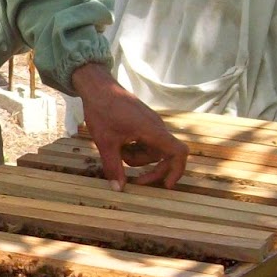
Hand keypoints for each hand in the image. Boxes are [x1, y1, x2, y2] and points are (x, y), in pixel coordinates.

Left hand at [69, 61, 186, 190]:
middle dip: (152, 171)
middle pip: (166, 156)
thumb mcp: (105, 143)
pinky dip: (136, 149)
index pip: (178, 152)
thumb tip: (119, 189)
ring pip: (153, 151)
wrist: (97, 87)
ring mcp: (151, 124)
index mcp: (152, 130)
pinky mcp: (144, 123)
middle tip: (135, 182)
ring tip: (117, 150)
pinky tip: (120, 144)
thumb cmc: (102, 111)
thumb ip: (113, 167)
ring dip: (138, 158)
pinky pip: (147, 143)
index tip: (167, 185)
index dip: (177, 170)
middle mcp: (157, 127)